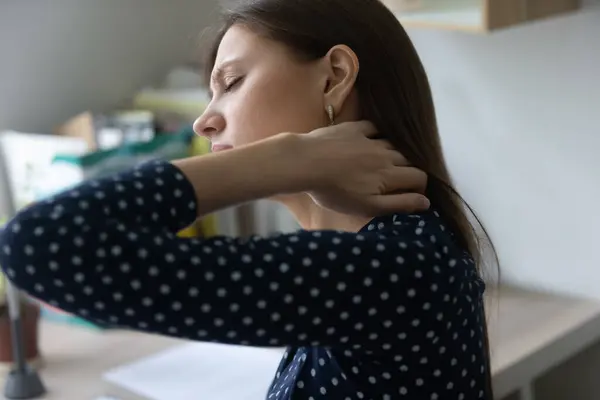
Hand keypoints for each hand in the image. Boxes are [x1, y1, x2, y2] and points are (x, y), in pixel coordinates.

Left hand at [298, 121, 428, 216]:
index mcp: (390, 175)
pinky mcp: (354, 128)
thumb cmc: (335, 192)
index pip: (418, 177)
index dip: (420, 187)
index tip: (412, 193)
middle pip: (408, 160)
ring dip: (394, 153)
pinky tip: (373, 140)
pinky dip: (378, 135)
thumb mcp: (368, 206)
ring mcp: (370, 139)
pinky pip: (374, 128)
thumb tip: (427, 202)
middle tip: (397, 180)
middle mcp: (385, 154)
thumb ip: (399, 204)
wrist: (306, 162)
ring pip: (393, 144)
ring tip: (385, 162)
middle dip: (408, 170)